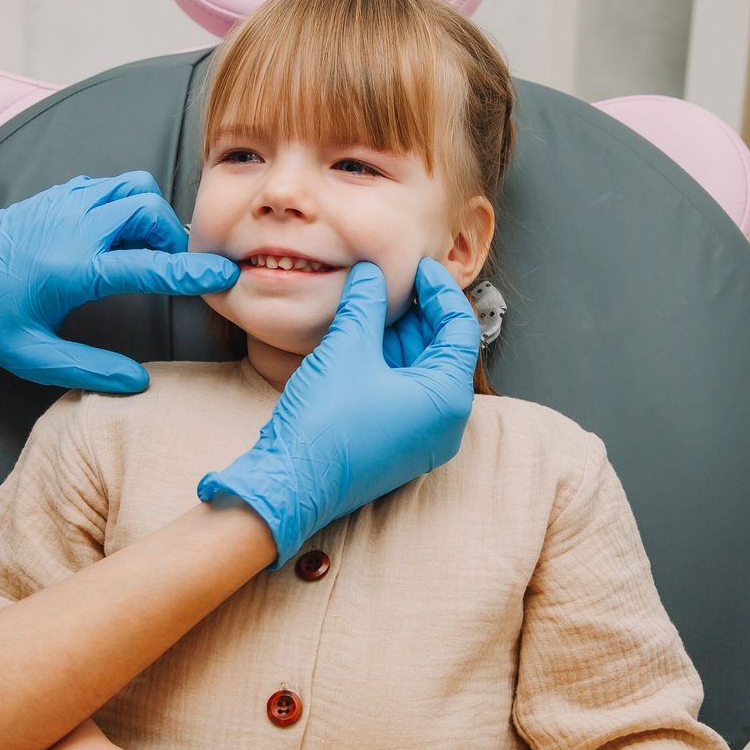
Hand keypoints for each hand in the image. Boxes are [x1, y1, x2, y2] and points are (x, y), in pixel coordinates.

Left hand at [0, 172, 238, 391]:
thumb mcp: (30, 355)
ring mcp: (67, 203)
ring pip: (132, 187)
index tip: (223, 274)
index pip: (145, 264)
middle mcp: (74, 227)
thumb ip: (86, 369)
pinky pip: (110, 187)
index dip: (189, 271)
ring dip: (151, 215)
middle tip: (169, 269)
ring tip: (144, 252)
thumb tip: (137, 382)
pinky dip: (126, 206)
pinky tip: (115, 239)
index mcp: (71, 269)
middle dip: (171, 235)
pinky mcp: (61, 194)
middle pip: (148, 208)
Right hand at [198, 258, 480, 567]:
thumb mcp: (348, 349)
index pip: (461, 329)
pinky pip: (403, 392)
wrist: (288, 484)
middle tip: (392, 280)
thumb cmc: (325, 424)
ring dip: (399, 335)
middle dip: (418, 312)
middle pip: (443, 350)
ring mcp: (420, 437)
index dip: (441, 290)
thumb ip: (366, 304)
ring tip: (372, 303)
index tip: (419, 266)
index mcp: (447, 399)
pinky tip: (362, 337)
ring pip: (420, 370)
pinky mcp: (395, 444)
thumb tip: (372, 274)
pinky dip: (388, 361)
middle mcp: (444, 423)